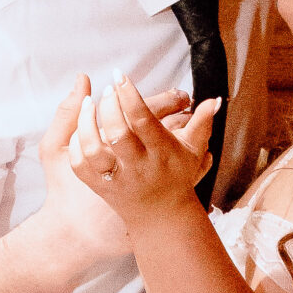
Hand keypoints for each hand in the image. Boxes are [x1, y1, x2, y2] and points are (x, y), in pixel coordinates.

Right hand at [32, 76, 194, 271]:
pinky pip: (191, 173)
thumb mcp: (54, 150)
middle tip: (183, 97)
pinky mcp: (161, 196)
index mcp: (111, 148)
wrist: (79, 233)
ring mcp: (150, 180)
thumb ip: (66, 114)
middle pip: (167, 126)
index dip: (150, 96)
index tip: (158, 87)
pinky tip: (199, 148)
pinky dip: (200, 160)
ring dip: (189, 130)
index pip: (140, 111)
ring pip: (183, 148)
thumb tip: (83, 78)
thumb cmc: (63, 189)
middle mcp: (135, 163)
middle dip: (176, 108)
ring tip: (189, 116)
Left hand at [72, 76, 218, 223]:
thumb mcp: (194, 151)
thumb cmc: (177, 177)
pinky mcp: (100, 187)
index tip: (120, 76)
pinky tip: (81, 127)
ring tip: (88, 103)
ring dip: (86, 122)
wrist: (160, 217)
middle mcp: (138, 166)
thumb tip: (214, 99)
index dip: (129, 94)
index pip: (143, 119)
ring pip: (93, 149)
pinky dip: (77, 143)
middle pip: (118, 133)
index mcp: (161, 152)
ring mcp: (117, 179)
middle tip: (108, 89)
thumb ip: (202, 123)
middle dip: (109, 106)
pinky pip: (79, 165)